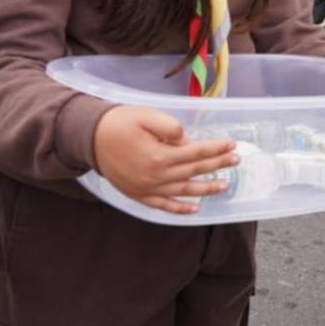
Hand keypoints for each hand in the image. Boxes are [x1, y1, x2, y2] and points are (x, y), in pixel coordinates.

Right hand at [92, 105, 239, 213]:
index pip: (196, 153)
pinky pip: (163, 206)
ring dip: (205, 189)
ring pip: (183, 191)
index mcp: (159, 156)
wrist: (89, 139)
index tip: (232, 145)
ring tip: (224, 185)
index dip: (216, 149)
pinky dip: (179, 209)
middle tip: (235, 161)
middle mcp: (155, 177)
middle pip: (193, 171)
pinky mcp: (138, 194)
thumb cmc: (119, 123)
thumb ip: (171, 127)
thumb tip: (188, 140)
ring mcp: (147, 188)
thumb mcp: (147, 116)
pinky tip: (195, 209)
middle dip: (217, 165)